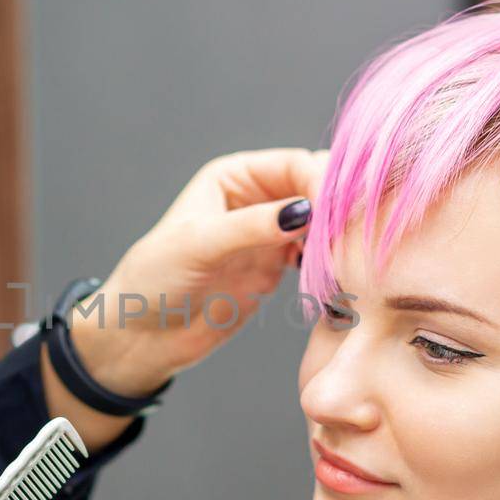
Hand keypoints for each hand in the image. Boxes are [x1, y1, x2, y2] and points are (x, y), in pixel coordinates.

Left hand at [71, 147, 326, 396]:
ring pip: (323, 221)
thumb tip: (303, 211)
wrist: (143, 334)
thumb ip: (250, 227)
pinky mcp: (277, 266)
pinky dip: (331, 260)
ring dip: (339, 235)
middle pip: (315, 188)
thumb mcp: (199, 245)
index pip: (294, 165)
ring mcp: (270, 232)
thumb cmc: (155, 279)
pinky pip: (317, 254)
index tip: (338, 211)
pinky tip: (336, 274)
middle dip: (337, 206)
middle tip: (356, 233)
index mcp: (234, 176)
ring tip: (350, 256)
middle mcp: (256, 197)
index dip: (321, 182)